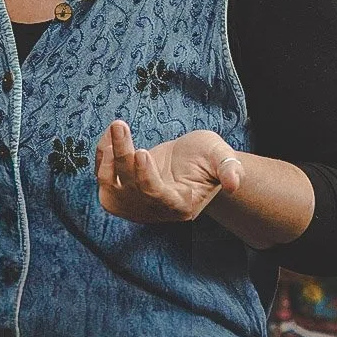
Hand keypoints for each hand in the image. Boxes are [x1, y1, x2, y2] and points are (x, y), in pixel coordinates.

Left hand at [96, 120, 244, 224]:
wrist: (191, 164)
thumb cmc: (208, 159)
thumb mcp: (222, 157)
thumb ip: (229, 169)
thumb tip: (235, 182)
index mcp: (181, 205)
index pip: (157, 197)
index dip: (146, 178)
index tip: (142, 152)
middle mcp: (154, 210)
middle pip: (131, 189)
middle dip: (122, 155)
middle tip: (120, 125)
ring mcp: (135, 205)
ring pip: (110, 188)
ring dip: (108, 158)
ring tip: (116, 128)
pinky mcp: (121, 193)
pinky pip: (103, 179)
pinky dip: (102, 157)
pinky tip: (111, 135)